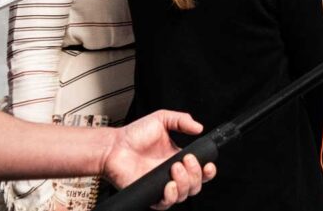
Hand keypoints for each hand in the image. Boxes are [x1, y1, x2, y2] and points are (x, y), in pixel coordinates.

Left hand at [101, 110, 216, 209]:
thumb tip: (199, 127)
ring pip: (184, 195)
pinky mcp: (149, 195)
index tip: (209, 165)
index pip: (200, 170)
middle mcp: (172, 175)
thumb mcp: (162, 119)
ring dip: (185, 183)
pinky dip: (171, 196)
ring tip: (174, 169)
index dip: (208, 171)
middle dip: (196, 174)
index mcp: (178, 159)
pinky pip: (166, 204)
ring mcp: (161, 186)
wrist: (114, 147)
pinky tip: (168, 185)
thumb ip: (182, 120)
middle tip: (186, 161)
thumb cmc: (134, 135)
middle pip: (196, 185)